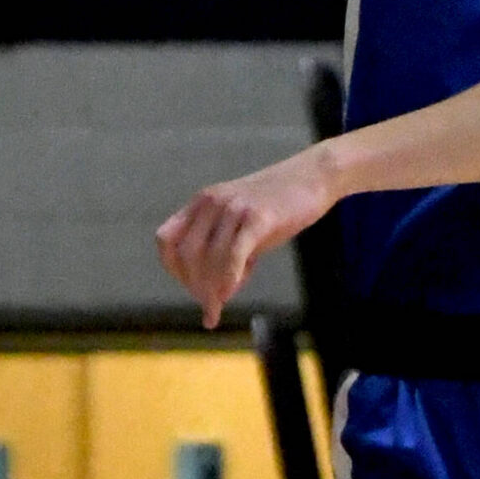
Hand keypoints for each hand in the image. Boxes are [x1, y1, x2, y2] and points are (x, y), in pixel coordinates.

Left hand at [155, 144, 338, 327]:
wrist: (312, 176)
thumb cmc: (277, 205)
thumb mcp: (240, 223)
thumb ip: (223, 253)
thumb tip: (215, 298)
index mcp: (202, 201)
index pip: (166, 240)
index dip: (174, 269)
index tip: (193, 287)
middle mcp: (212, 202)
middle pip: (186, 255)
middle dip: (196, 285)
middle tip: (213, 302)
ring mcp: (235, 208)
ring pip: (210, 259)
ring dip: (215, 288)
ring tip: (228, 298)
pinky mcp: (259, 217)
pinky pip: (234, 254)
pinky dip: (229, 279)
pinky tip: (232, 292)